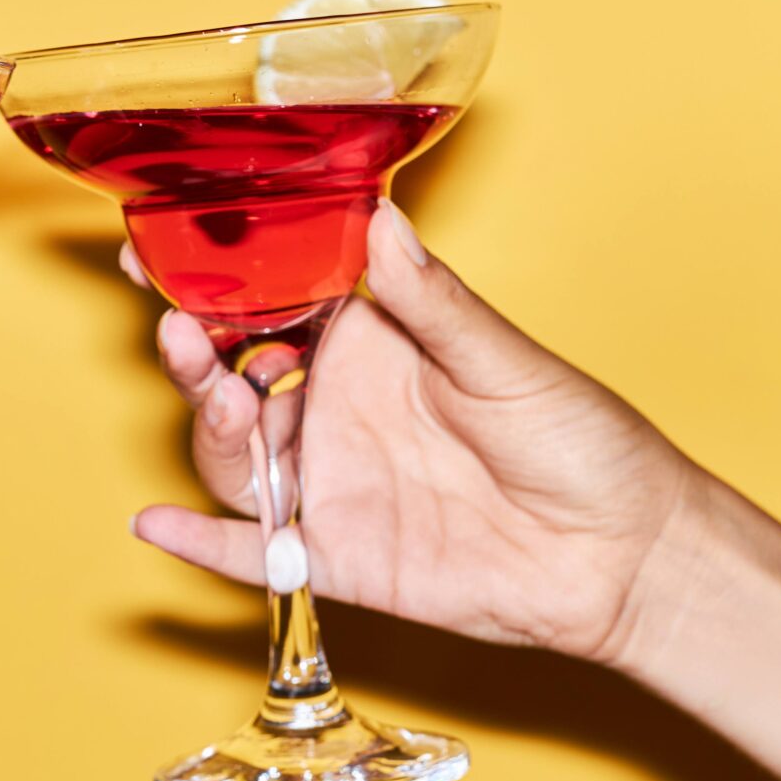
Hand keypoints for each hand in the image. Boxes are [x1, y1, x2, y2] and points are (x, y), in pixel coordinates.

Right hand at [128, 201, 697, 665]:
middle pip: (233, 376)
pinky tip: (156, 525)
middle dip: (195, 351)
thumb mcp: (505, 362)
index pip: (270, 299)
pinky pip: (255, 552)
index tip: (155, 245)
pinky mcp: (339, 557)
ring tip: (229, 404)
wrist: (625, 557)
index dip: (211, 276)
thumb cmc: (582, 443)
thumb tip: (382, 222)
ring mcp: (331, 484)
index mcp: (369, 344)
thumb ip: (431, 303)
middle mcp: (335, 410)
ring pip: (235, 456)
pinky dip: (200, 542)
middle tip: (185, 333)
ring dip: (210, 428)